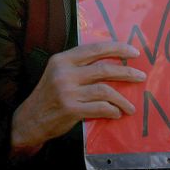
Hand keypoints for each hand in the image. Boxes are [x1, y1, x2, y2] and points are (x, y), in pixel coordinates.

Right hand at [11, 42, 144, 157]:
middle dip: (127, 72)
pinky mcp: (70, 109)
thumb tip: (116, 61)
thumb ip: (81, 66)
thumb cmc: (50, 95)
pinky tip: (116, 113)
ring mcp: (67, 91)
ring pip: (105, 90)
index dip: (118, 48)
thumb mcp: (60, 73)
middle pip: (104, 69)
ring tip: (130, 106)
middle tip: (141, 76)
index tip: (135, 52)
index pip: (95, 49)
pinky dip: (112, 110)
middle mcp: (64, 73)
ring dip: (122, 99)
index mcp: (63, 59)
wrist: (28, 121)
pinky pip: (100, 108)